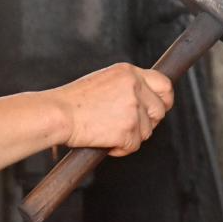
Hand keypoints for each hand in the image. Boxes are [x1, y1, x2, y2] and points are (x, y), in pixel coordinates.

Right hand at [51, 63, 173, 155]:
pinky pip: (133, 146)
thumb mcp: (103, 81)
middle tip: (129, 127)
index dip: (164, 99)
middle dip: (148, 122)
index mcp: (128, 72)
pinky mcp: (129, 129)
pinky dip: (120, 149)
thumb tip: (143, 100)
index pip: (164, 84)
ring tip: (107, 132)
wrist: (57, 113)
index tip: (160, 107)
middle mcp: (134, 87)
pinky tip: (104, 141)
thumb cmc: (71, 101)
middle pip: (159, 110)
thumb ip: (126, 87)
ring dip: (130, 137)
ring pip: (147, 131)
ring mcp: (133, 108)